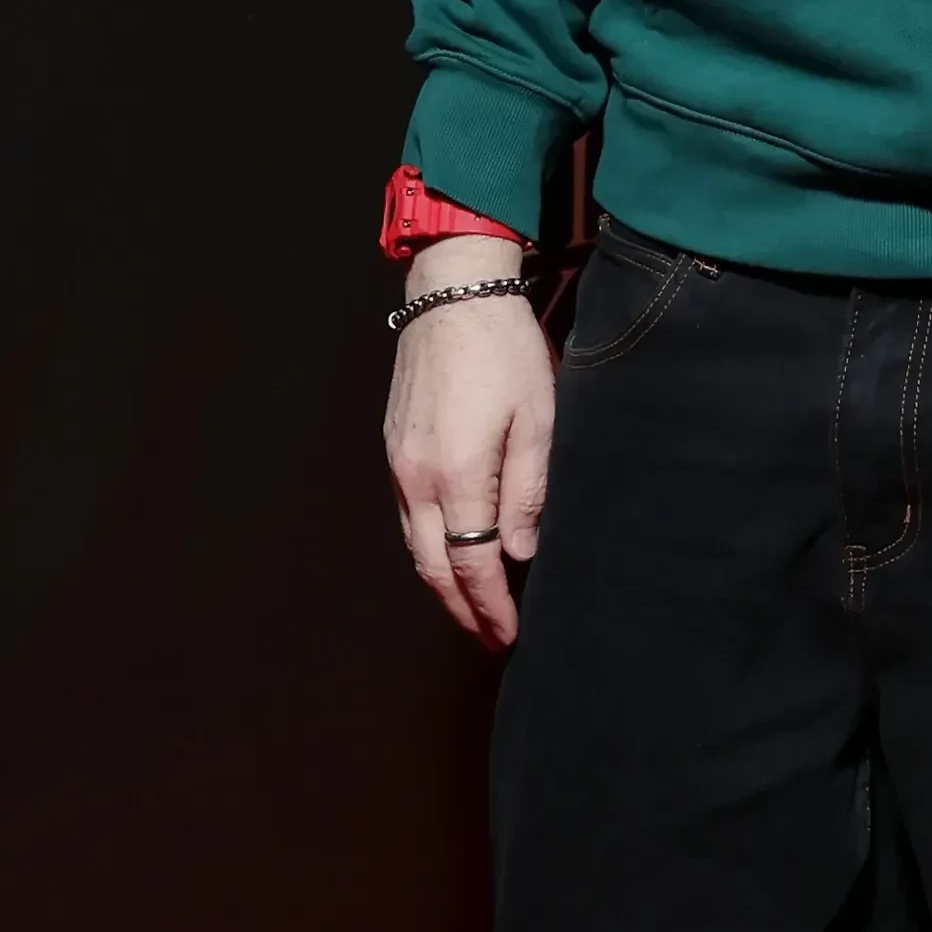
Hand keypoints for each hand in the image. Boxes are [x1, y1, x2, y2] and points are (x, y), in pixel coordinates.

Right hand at [385, 261, 556, 650]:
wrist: (453, 292)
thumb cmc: (504, 350)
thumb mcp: (539, 419)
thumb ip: (528, 492)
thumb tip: (518, 554)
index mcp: (457, 475)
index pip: (471, 564)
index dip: (490, 607)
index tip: (508, 636)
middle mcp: (416, 477)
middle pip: (431, 567)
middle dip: (461, 611)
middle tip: (490, 639)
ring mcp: (398, 462)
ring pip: (412, 544)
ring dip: (441, 583)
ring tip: (473, 608)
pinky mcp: (392, 446)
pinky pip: (405, 515)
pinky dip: (426, 547)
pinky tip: (450, 553)